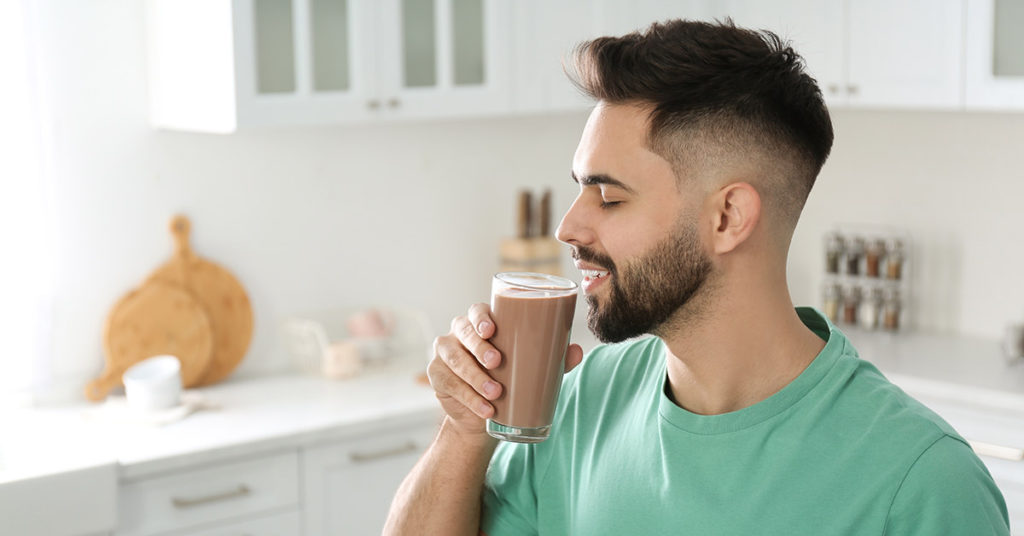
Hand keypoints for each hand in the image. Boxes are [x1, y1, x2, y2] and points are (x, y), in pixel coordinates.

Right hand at [427, 303, 584, 439]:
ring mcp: (445, 353)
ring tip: (496, 393)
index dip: (481, 318)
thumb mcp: (532, 368)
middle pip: (463, 332)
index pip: (478, 311)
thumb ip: (553, 359)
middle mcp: (460, 333)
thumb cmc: (510, 379)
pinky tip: (485, 409)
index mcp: (482, 324)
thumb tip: (576, 351)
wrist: (486, 413)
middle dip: (478, 347)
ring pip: (455, 359)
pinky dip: (469, 398)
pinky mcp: (437, 375)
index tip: (492, 330)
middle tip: (496, 362)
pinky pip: (451, 384)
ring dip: (475, 377)